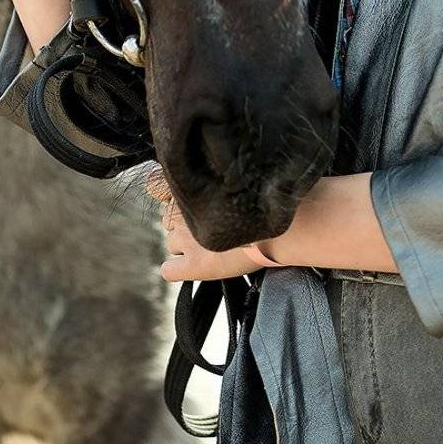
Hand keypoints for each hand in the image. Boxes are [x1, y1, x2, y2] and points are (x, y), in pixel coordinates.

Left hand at [144, 166, 276, 281]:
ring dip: (184, 243)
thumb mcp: (235, 174)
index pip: (157, 186)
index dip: (174, 194)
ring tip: (213, 242)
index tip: (195, 199)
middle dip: (183, 221)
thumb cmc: (265, 197)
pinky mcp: (194, 265)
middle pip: (167, 217)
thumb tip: (169, 176)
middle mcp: (181, 209)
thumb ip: (204, 174)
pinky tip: (196, 264)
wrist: (285, 227)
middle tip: (212, 223)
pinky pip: (168, 270)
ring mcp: (185, 238)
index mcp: (189, 183)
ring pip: (170, 241)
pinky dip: (179, 268)